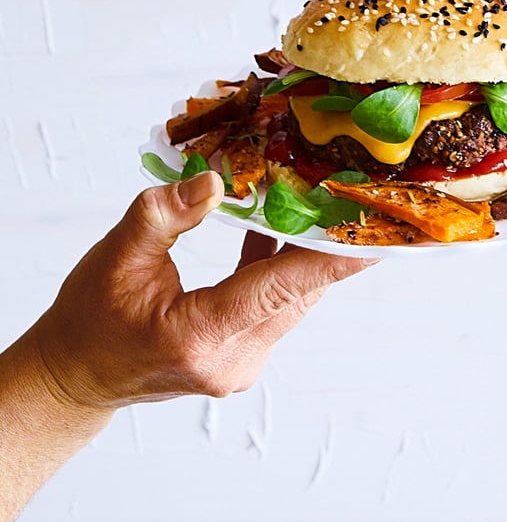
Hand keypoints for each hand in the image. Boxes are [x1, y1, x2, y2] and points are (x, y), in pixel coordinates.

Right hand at [31, 171, 375, 408]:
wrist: (77, 376)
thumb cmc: (90, 322)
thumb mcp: (116, 257)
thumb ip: (165, 215)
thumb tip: (214, 181)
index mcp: (201, 336)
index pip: (281, 289)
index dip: (332, 259)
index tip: (377, 239)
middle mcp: (232, 358)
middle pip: (296, 291)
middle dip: (325, 242)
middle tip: (349, 193)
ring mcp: (241, 361)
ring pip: (291, 297)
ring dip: (304, 252)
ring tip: (322, 200)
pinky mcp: (243, 352)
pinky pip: (276, 302)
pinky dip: (281, 265)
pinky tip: (277, 226)